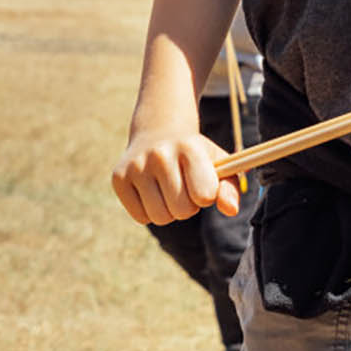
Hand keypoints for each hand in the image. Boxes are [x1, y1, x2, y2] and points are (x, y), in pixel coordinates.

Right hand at [111, 127, 238, 224]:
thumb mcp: (219, 165)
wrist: (158, 133)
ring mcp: (135, 165)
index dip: (206, 196)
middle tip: (184, 186)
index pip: (204, 196)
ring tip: (168, 189)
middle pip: (182, 211)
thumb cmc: (195, 156)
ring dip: (168, 211)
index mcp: (189, 148)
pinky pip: (141, 217)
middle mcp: (159, 154)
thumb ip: (229, 188)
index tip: (202, 184)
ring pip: (160, 217)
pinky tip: (151, 190)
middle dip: (188, 206)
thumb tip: (231, 210)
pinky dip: (149, 211)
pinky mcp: (118, 178)